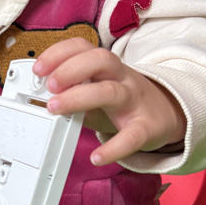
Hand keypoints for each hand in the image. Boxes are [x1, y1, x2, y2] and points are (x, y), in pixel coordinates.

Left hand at [32, 38, 186, 165]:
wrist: (167, 114)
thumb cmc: (124, 101)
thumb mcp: (97, 88)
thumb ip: (73, 91)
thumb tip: (44, 97)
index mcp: (106, 67)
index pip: (83, 47)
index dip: (59, 53)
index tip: (38, 68)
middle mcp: (121, 78)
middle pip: (100, 59)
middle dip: (70, 69)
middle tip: (49, 86)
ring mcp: (134, 101)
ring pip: (111, 91)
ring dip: (80, 97)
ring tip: (56, 109)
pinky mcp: (146, 128)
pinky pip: (132, 136)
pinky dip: (114, 148)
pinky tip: (97, 157)